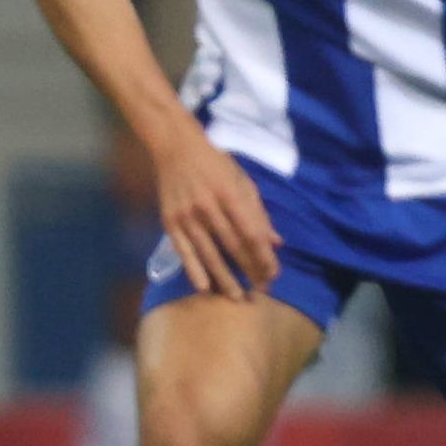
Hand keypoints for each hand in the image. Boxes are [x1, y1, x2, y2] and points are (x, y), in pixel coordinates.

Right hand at [151, 123, 280, 298]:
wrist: (176, 149)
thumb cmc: (216, 164)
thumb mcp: (242, 181)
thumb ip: (259, 212)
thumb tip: (276, 242)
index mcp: (231, 194)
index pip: (251, 232)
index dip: (263, 256)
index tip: (274, 274)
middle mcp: (209, 206)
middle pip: (232, 245)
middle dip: (249, 269)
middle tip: (261, 290)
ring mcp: (187, 216)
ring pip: (208, 253)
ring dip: (224, 277)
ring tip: (237, 297)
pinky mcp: (169, 222)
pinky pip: (183, 251)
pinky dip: (193, 270)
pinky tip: (204, 287)